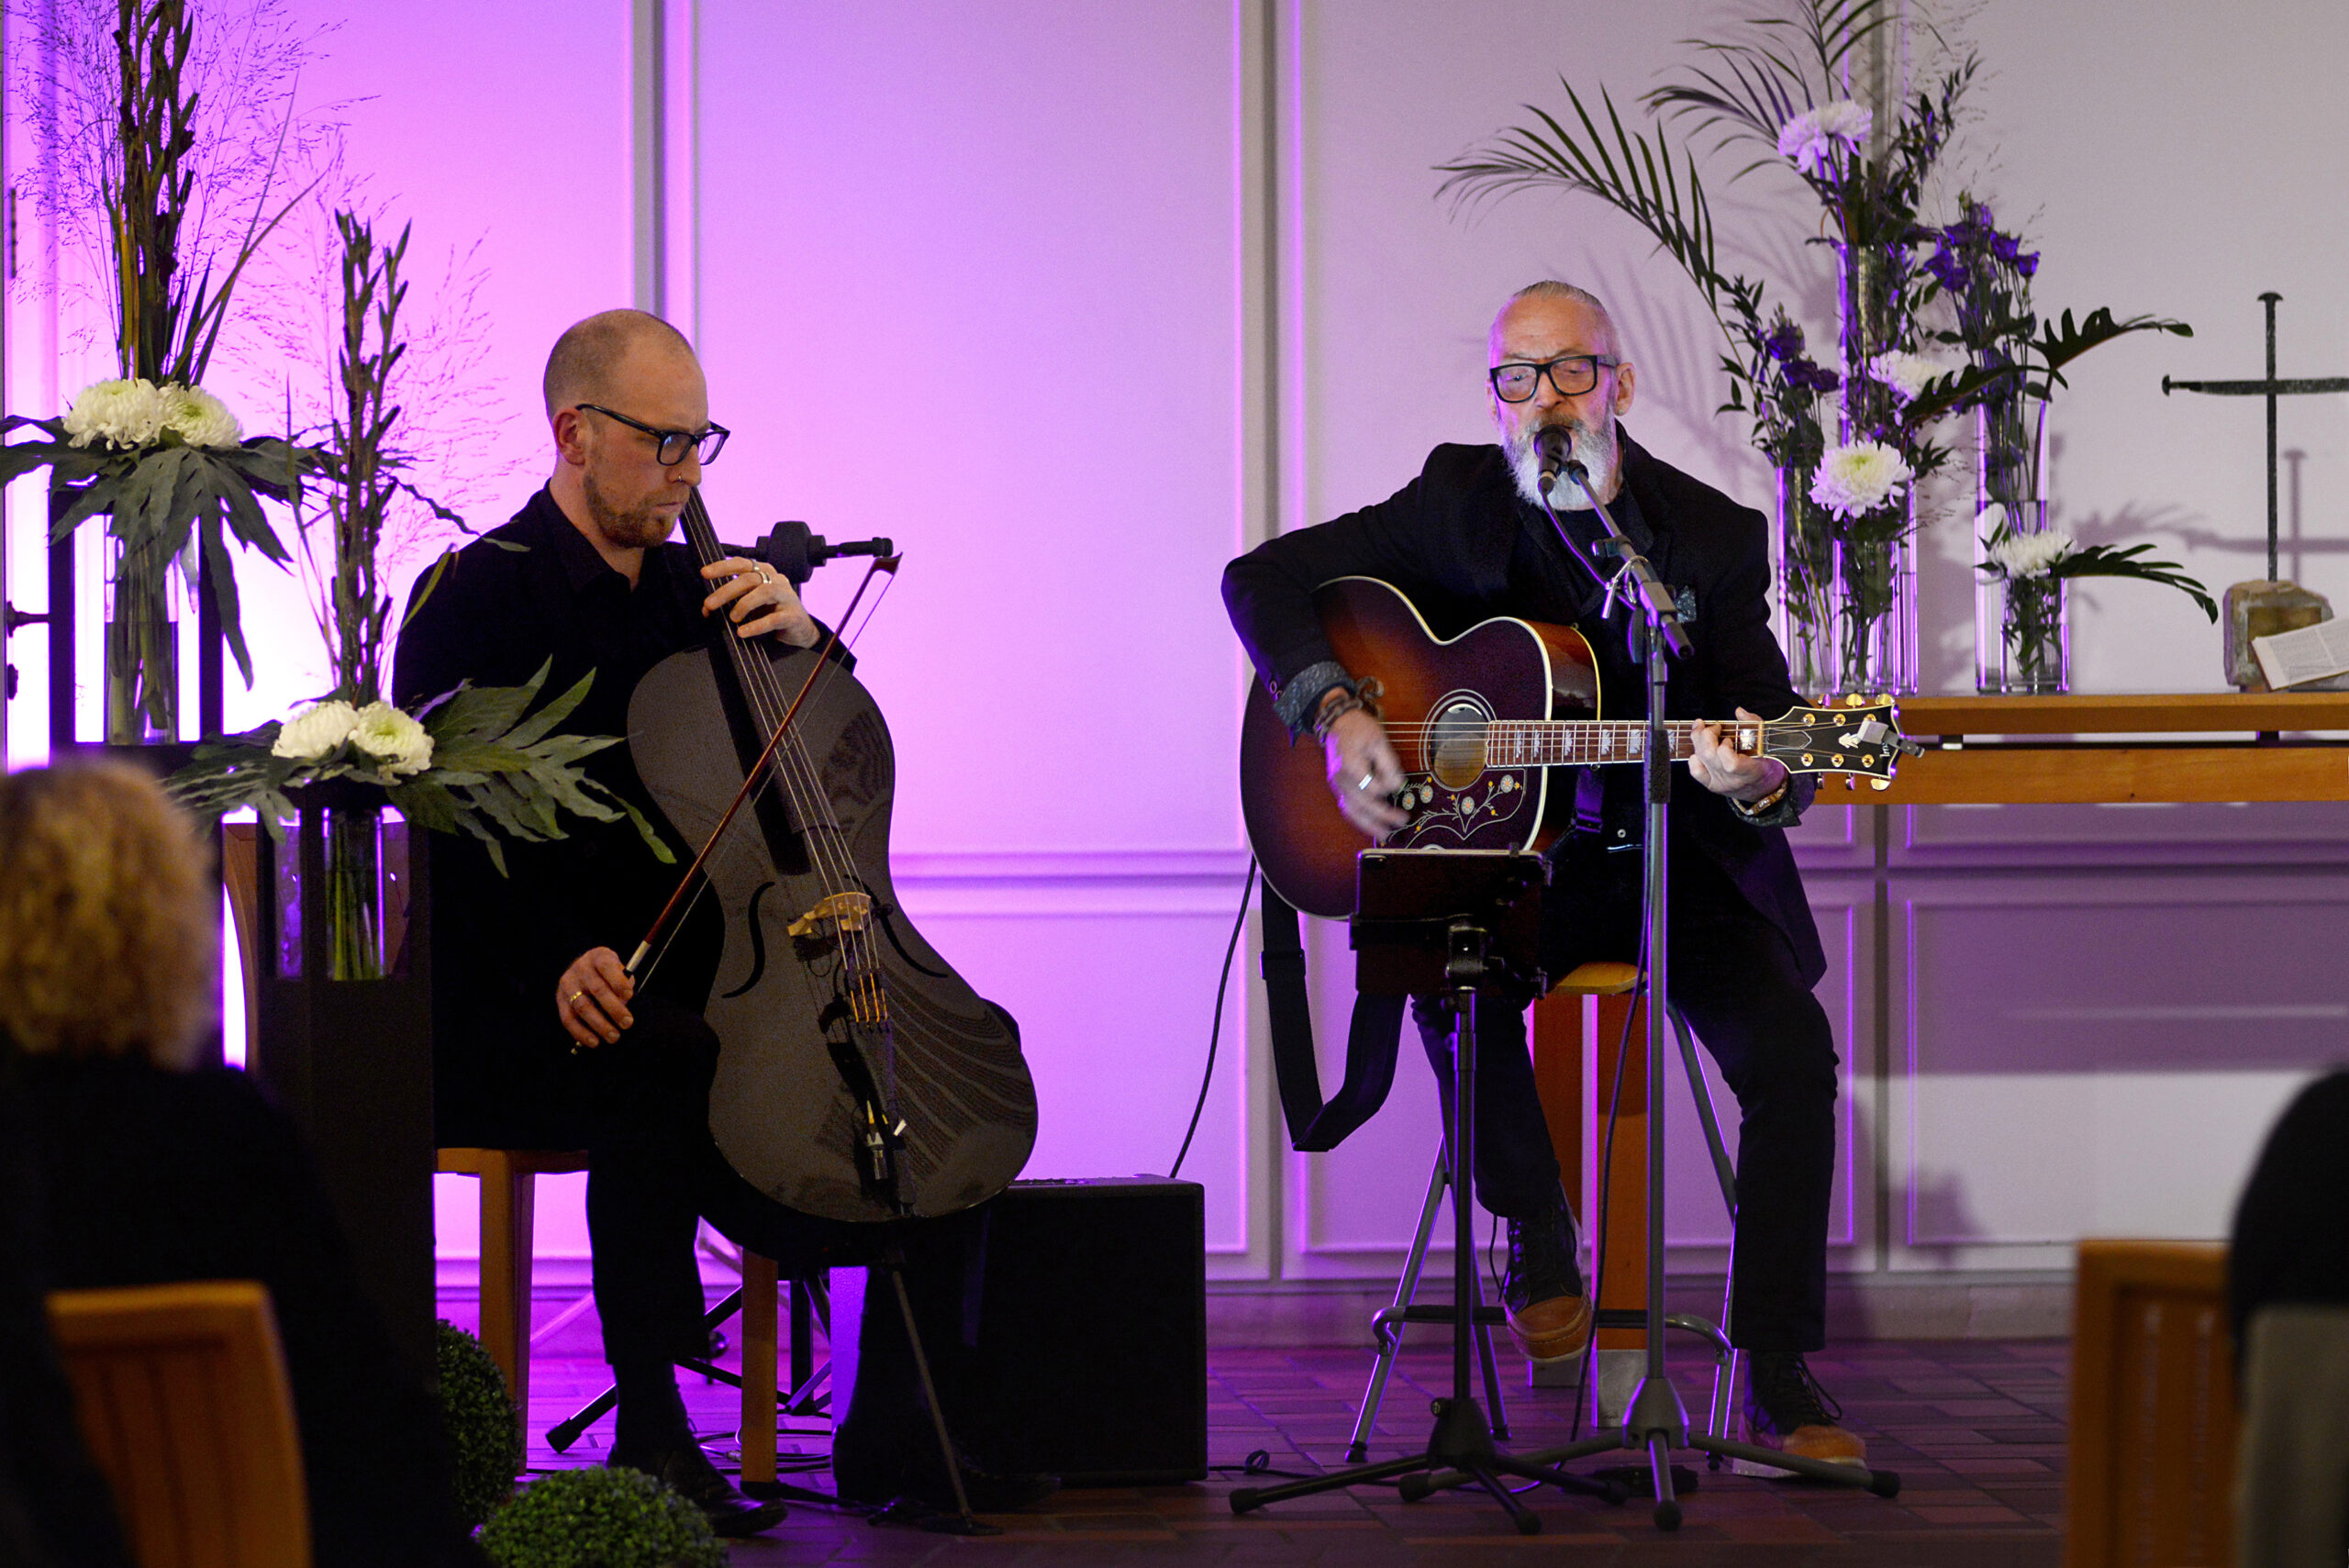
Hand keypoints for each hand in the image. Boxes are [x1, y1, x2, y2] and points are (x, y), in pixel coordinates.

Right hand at [558, 948, 634, 1046]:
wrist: (582, 967)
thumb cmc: (607, 972)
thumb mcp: (618, 970)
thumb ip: (623, 985)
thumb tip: (623, 1005)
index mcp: (599, 957)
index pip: (607, 967)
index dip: (618, 982)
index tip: (630, 996)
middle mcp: (581, 968)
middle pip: (597, 990)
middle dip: (614, 1009)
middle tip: (627, 1023)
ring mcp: (568, 984)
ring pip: (583, 1006)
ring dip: (599, 1024)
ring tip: (614, 1037)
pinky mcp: (559, 999)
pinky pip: (568, 1019)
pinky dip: (581, 1032)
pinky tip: (594, 1042)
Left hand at [701, 557, 820, 646]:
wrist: (800, 630)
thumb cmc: (772, 612)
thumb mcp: (750, 604)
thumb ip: (730, 602)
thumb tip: (706, 609)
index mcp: (764, 572)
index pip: (742, 563)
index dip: (722, 567)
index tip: (704, 573)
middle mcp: (776, 580)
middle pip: (749, 578)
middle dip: (726, 591)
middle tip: (709, 604)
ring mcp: (786, 596)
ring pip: (764, 592)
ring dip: (744, 604)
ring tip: (732, 618)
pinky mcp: (793, 615)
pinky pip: (774, 619)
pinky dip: (756, 626)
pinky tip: (743, 632)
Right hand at [1323, 705, 1407, 837]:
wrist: (1338, 723)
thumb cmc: (1360, 729)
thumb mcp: (1379, 739)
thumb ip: (1388, 764)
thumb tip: (1397, 785)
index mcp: (1351, 765)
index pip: (1372, 787)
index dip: (1387, 788)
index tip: (1399, 783)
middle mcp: (1341, 779)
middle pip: (1362, 804)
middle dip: (1383, 814)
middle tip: (1403, 820)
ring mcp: (1337, 785)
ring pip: (1352, 811)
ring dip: (1369, 825)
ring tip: (1385, 834)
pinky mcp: (1339, 788)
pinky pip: (1348, 808)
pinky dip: (1360, 819)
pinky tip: (1372, 826)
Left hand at [1687, 706, 1787, 802]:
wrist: (1764, 789)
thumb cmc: (1767, 763)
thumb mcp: (1767, 744)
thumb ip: (1754, 725)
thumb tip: (1739, 711)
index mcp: (1750, 771)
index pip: (1731, 764)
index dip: (1725, 747)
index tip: (1730, 738)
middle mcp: (1732, 780)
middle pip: (1709, 755)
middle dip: (1706, 734)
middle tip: (1714, 726)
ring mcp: (1720, 783)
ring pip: (1701, 759)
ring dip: (1698, 740)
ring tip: (1703, 730)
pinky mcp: (1712, 785)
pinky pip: (1696, 771)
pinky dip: (1694, 757)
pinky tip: (1700, 749)